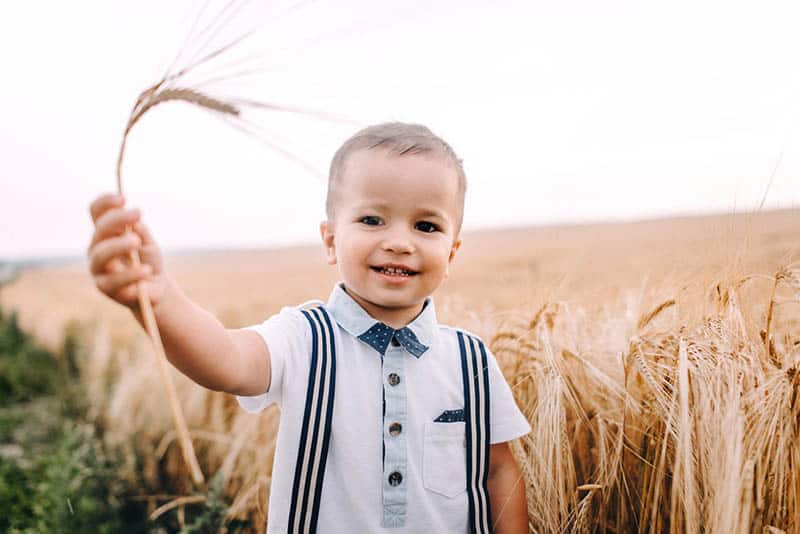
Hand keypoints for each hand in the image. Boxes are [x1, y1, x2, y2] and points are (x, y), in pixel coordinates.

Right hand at [87, 193, 168, 310]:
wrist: (155, 287)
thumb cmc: (148, 260)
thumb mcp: (148, 243)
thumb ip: (141, 232)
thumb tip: (134, 224)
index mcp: (105, 232)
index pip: (97, 212)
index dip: (106, 202)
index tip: (123, 198)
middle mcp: (96, 247)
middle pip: (100, 230)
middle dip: (117, 219)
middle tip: (138, 213)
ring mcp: (97, 268)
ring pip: (101, 254)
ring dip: (119, 245)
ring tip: (137, 241)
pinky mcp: (104, 287)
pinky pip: (114, 280)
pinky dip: (131, 274)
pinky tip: (146, 271)